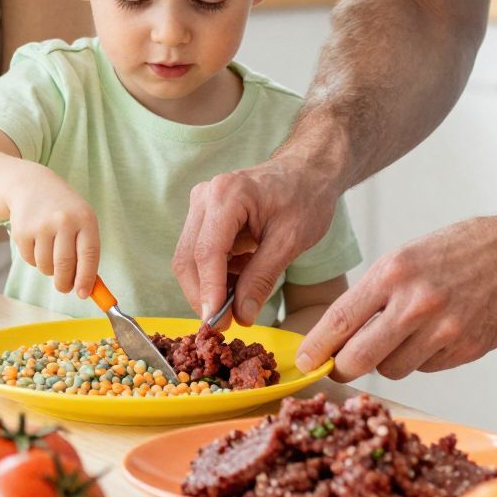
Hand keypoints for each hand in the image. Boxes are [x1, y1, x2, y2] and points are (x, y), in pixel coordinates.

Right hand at [3, 173, 99, 298]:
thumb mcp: (82, 221)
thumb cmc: (64, 210)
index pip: (88, 255)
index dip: (86, 278)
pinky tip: (37, 244)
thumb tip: (87, 288)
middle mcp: (63, 220)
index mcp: (85, 218)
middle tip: (65, 287)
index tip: (83, 294)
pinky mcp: (22, 231)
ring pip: (46, 266)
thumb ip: (87, 252)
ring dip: (49, 270)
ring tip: (51, 255)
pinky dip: (35, 260)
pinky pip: (30, 260)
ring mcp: (41, 225)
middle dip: (65, 283)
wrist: (32, 185)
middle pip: (65, 265)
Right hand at [174, 155, 339, 324]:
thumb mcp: (290, 241)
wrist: (307, 172)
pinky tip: (241, 279)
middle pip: (188, 258)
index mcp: (227, 195)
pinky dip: (216, 275)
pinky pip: (199, 254)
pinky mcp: (204, 216)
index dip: (209, 292)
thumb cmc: (305, 198)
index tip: (217, 323)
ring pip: (190, 259)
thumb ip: (262, 278)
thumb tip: (242, 316)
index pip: (207, 253)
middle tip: (226, 325)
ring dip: (210, 287)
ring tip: (241, 300)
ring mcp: (201, 205)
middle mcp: (205, 196)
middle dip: (204, 296)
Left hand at [295, 211, 496, 379]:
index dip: (317, 347)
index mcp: (394, 272)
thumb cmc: (459, 251)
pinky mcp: (466, 348)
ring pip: (394, 369)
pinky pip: (427, 368)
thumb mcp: (407, 257)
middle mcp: (416, 302)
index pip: (340, 319)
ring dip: (391, 360)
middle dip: (345, 367)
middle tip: (343, 365)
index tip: (304, 362)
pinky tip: (440, 333)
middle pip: (359, 358)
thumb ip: (375, 294)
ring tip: (409, 334)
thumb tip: (339, 336)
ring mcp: (444, 329)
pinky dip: (424, 358)